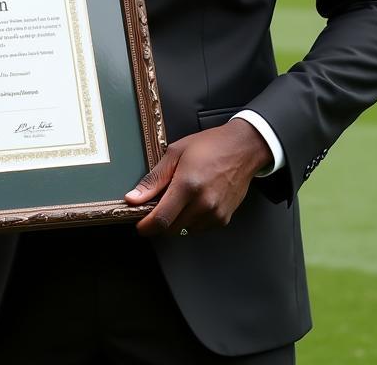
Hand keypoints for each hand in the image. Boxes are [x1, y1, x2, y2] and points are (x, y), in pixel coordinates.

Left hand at [124, 118, 271, 236]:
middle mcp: (203, 203)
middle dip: (159, 221)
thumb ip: (153, 179)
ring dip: (176, 219)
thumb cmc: (209, 146)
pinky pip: (199, 227)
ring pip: (185, 229)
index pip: (161, 219)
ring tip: (180, 196)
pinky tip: (194, 200)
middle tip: (157, 203)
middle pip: (171, 228)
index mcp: (188, 185)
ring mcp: (216, 213)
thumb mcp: (174, 153)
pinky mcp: (224, 219)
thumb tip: (133, 198)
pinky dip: (191, 219)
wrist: (242, 149)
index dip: (146, 226)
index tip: (139, 225)